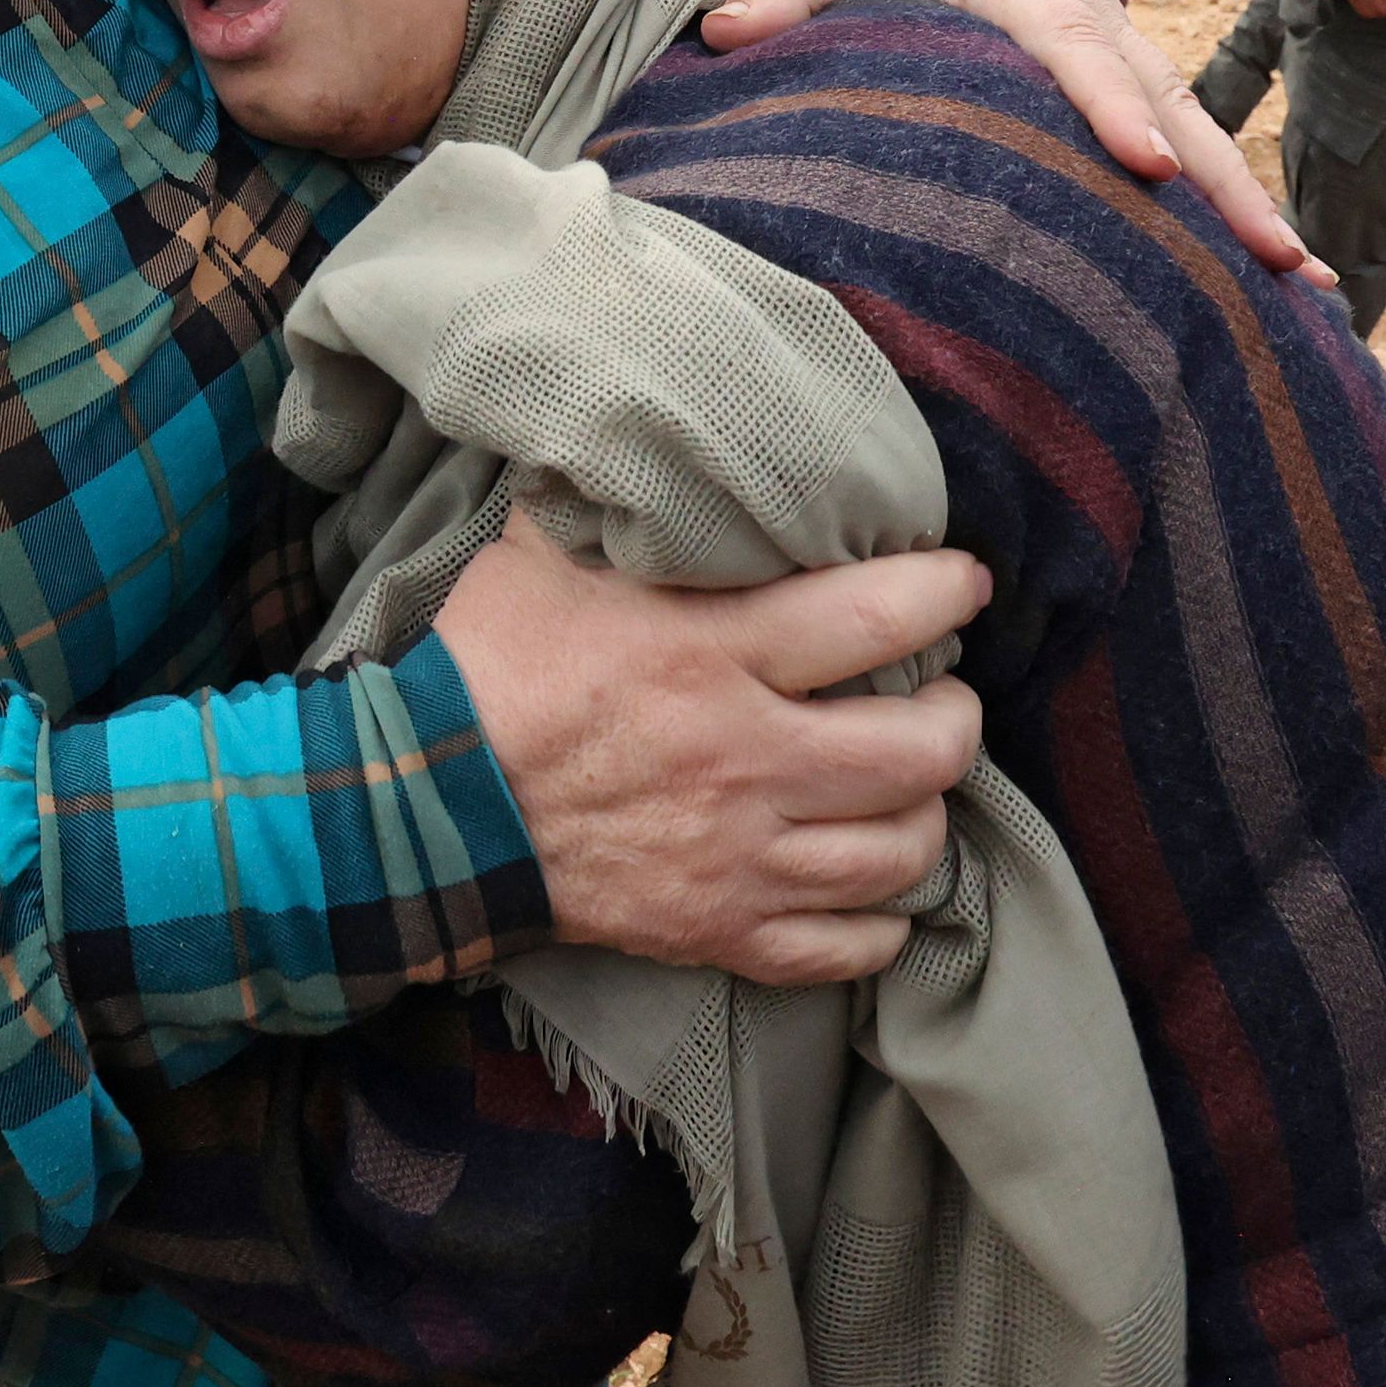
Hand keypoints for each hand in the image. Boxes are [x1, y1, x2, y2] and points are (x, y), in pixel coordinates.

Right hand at [438, 510, 989, 984]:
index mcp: (710, 653)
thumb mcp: (546, 553)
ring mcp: (738, 856)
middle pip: (922, 751)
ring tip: (907, 785)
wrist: (421, 807)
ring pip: (900, 853)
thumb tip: (658, 438)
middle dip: (955, 717)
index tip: (964, 581)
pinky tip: (873, 886)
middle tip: (940, 694)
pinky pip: (846, 948)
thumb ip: (623, 505)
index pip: (875, 618)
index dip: (944, 593)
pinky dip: (879, 922)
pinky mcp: (717, 928)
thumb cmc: (484, 669)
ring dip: (924, 815)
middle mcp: (745, 758)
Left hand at [705, 0, 1323, 279]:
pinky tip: (1267, 258)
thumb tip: (722, 32)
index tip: (1148, 166)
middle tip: (1277, 257)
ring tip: (1301, 278)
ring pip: (1192, 118)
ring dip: (1246, 196)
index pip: (1071, 50)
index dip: (1110, 106)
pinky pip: (1183, 125)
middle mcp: (1086, 10)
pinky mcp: (1120, 59)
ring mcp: (1114, 36)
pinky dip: (1228, 187)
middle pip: (1165, 98)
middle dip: (1222, 180)